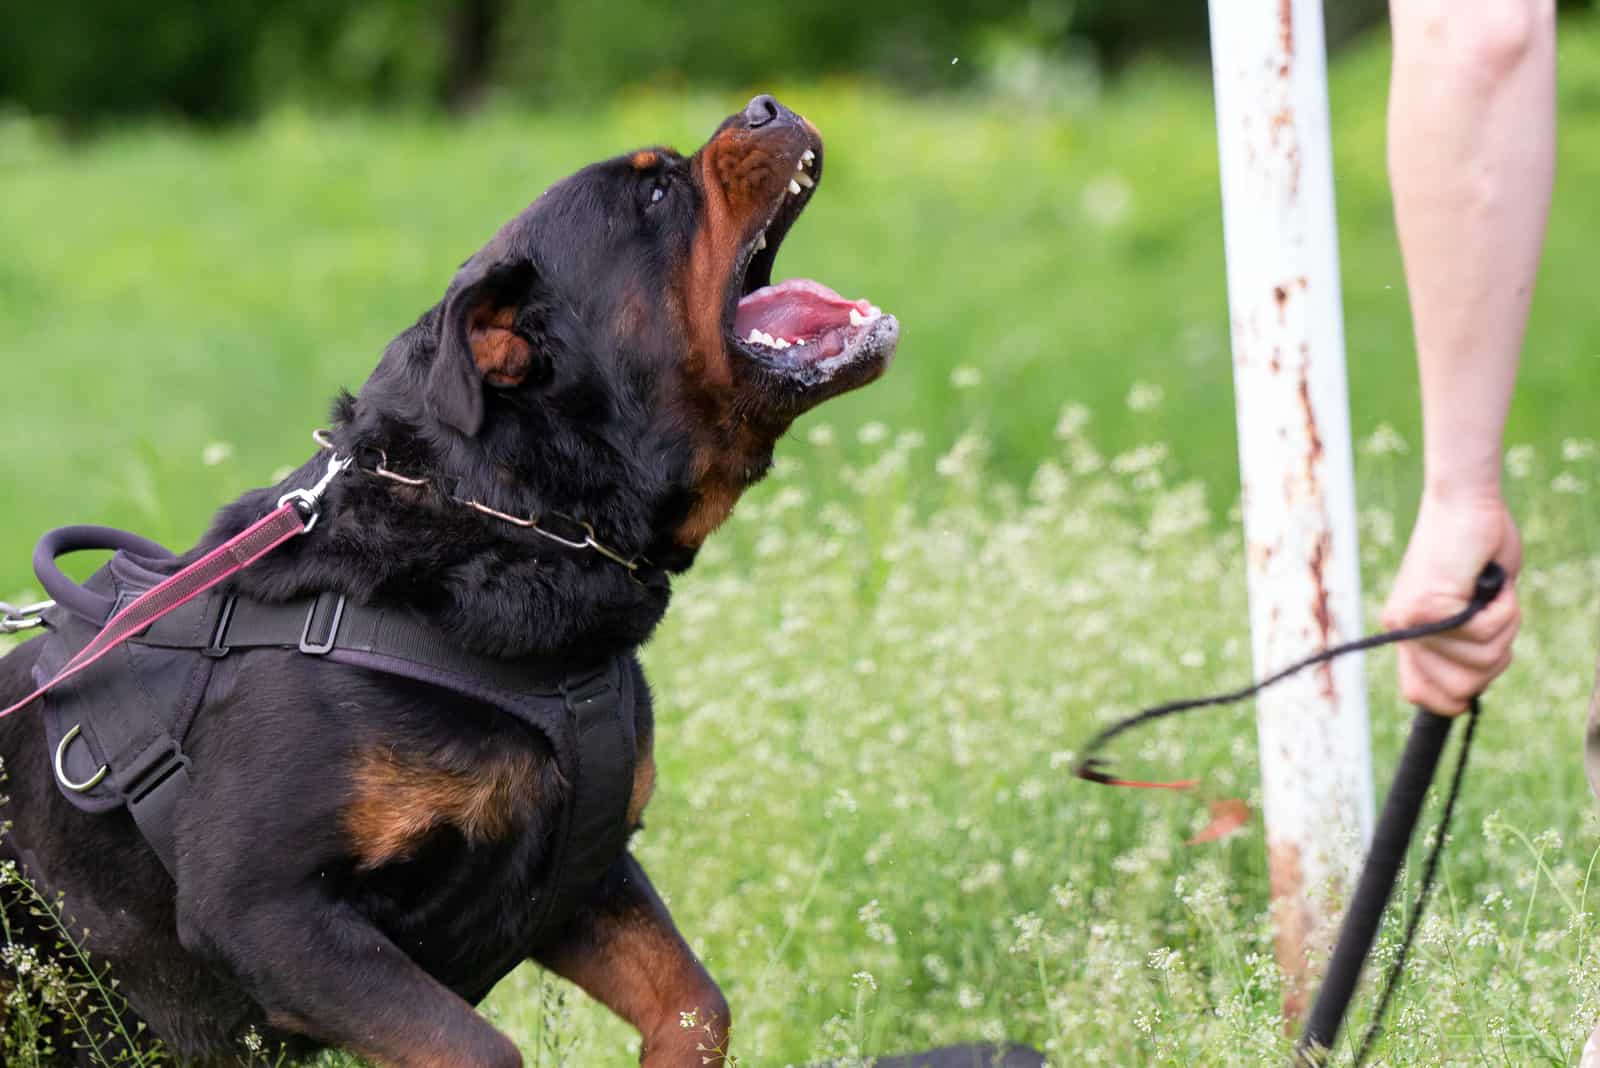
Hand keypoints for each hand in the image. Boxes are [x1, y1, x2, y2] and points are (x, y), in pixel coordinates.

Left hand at [1381, 489, 1521, 713]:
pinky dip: (1503, 608)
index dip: (1455, 698)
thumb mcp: (1470, 610)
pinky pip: (1484, 632)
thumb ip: (1464, 646)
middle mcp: (1402, 631)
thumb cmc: (1477, 552)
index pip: (1422, 696)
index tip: (1478, 673)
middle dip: (1493, 659)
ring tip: (1490, 593)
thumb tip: (1467, 689)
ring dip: (1503, 628)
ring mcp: (1411, 620)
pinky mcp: (1427, 606)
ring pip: (1479, 662)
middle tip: (1492, 618)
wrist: (1463, 504)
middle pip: (1461, 690)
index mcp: (1408, 635)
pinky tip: (1491, 582)